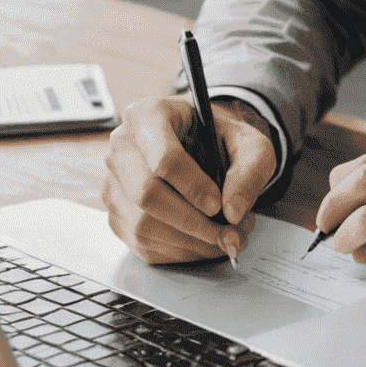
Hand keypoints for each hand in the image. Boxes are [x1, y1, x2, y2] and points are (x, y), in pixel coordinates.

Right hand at [103, 95, 276, 264]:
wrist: (207, 145)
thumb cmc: (223, 139)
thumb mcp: (251, 144)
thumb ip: (249, 172)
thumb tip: (233, 212)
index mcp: (150, 115)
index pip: (164, 158)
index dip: (193, 187)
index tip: (218, 205)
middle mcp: (122, 146)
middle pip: (147, 195)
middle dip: (192, 222)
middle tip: (227, 234)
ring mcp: (114, 181)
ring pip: (142, 224)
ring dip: (188, 241)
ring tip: (225, 239)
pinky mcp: (116, 212)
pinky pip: (140, 242)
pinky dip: (177, 251)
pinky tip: (204, 244)